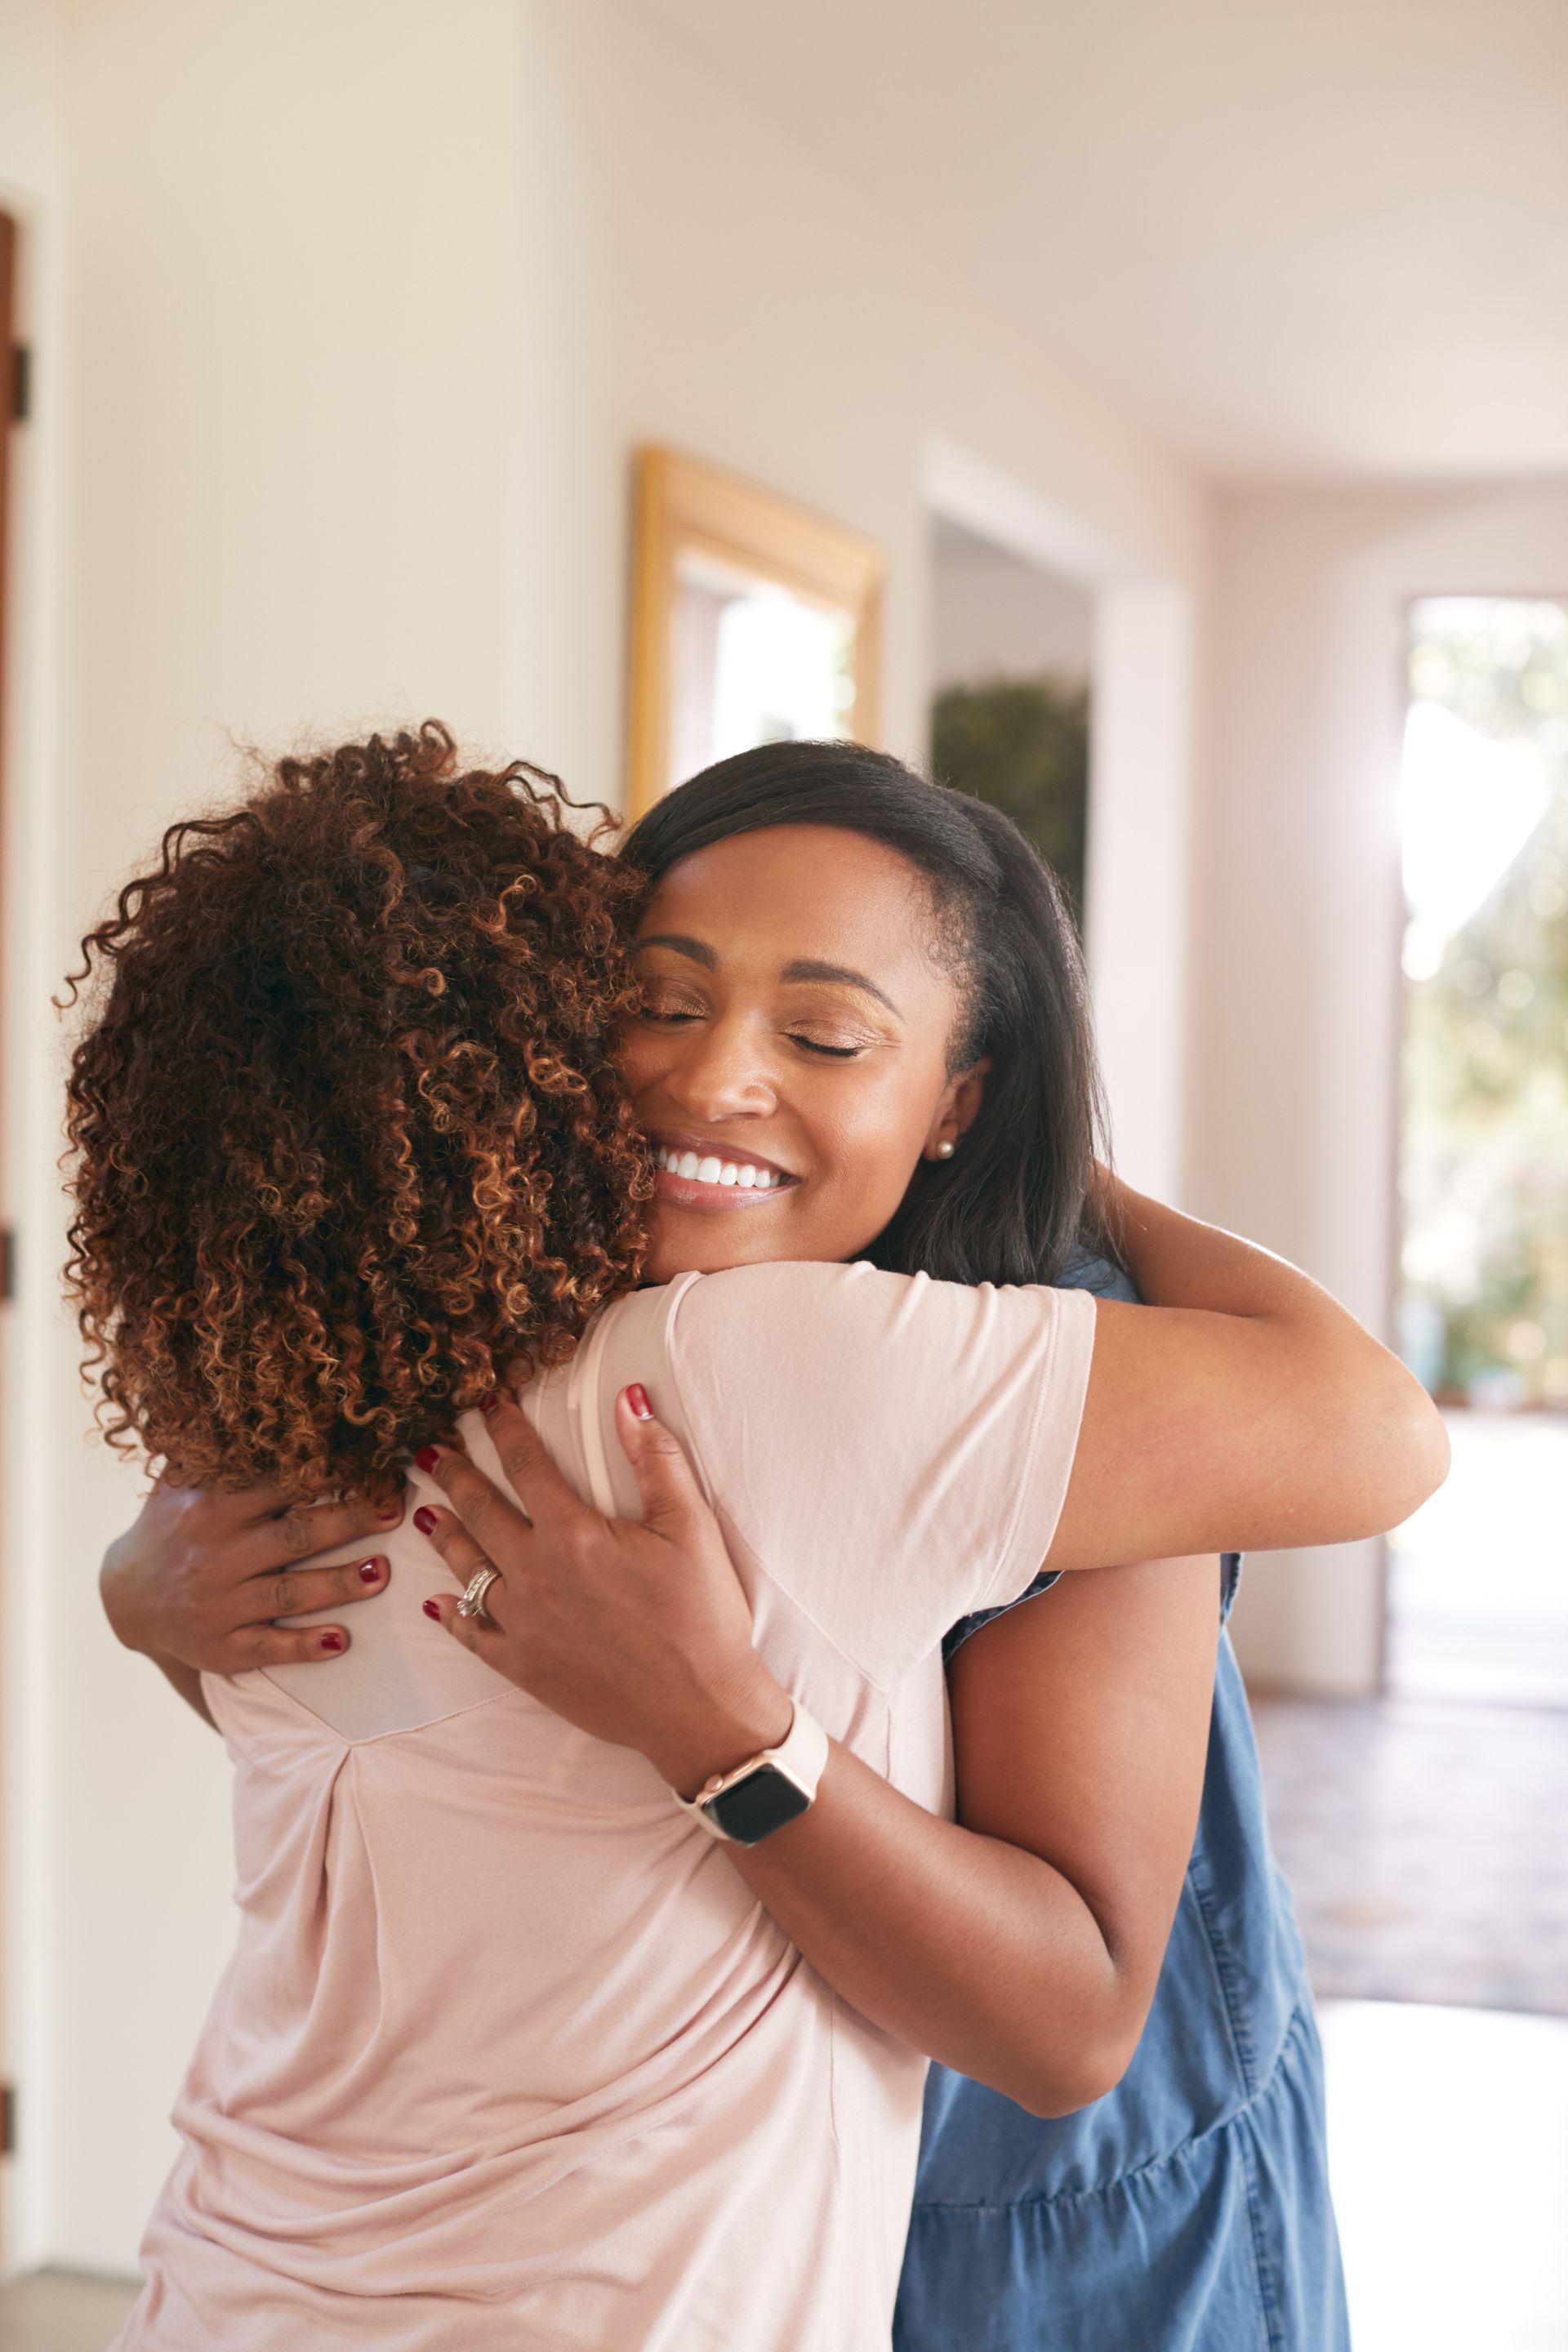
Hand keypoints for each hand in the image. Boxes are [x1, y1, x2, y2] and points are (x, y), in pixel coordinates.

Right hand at [100, 1477, 405, 1672]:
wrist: (126, 1598)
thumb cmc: (172, 1525)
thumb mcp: (184, 1482)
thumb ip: (225, 1452)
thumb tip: (276, 1405)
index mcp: (211, 1507)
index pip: (279, 1485)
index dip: (328, 1474)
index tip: (373, 1466)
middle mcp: (214, 1555)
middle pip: (295, 1536)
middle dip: (349, 1522)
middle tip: (394, 1511)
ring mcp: (217, 1604)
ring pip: (288, 1593)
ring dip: (339, 1584)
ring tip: (383, 1573)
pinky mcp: (219, 1647)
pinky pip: (266, 1647)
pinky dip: (304, 1646)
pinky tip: (340, 1641)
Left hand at [416, 1388, 791, 1794]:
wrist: (698, 1708)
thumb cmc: (701, 1616)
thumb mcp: (690, 1526)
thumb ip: (656, 1458)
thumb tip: (628, 1400)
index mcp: (572, 1534)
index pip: (526, 1466)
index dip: (505, 1430)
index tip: (486, 1406)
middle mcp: (535, 1575)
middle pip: (481, 1511)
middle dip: (455, 1476)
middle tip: (432, 1454)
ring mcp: (522, 1624)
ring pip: (469, 1569)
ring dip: (446, 1536)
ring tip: (426, 1514)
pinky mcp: (523, 1667)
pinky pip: (473, 1635)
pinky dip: (452, 1617)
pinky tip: (437, 1605)